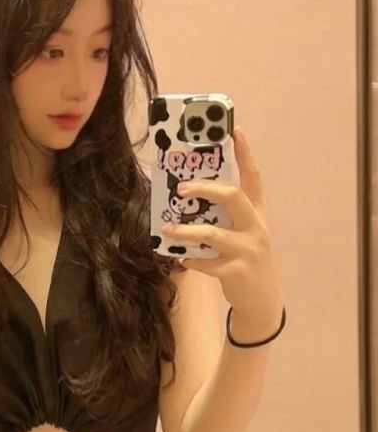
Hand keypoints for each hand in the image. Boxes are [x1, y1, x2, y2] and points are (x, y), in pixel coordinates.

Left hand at [162, 126, 283, 321]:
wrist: (263, 301)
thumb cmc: (247, 261)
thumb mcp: (245, 235)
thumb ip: (225, 219)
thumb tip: (189, 203)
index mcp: (257, 214)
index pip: (253, 178)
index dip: (245, 153)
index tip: (235, 130)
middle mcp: (255, 228)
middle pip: (233, 197)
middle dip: (206, 188)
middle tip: (181, 188)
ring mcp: (247, 250)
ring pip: (213, 234)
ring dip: (186, 231)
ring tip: (167, 228)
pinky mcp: (236, 272)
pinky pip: (206, 263)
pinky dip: (192, 260)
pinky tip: (182, 259)